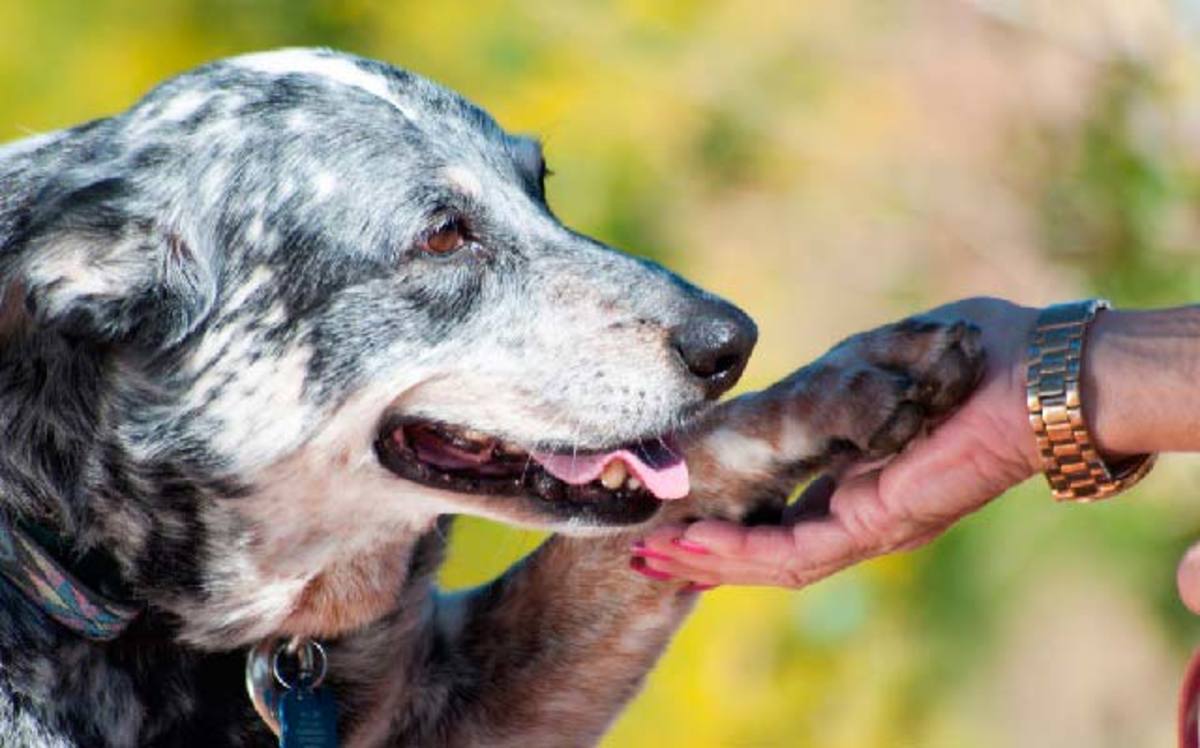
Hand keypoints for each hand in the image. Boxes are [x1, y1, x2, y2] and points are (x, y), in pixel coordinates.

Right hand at [634, 298, 1043, 587]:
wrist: (1042, 376)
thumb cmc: (980, 356)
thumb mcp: (882, 360)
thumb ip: (837, 384)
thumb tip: (797, 393)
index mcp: (866, 474)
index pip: (786, 509)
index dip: (734, 515)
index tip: (681, 507)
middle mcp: (865, 509)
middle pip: (772, 547)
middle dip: (707, 551)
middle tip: (647, 549)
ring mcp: (869, 522)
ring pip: (773, 561)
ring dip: (710, 560)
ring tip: (651, 555)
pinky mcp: (876, 525)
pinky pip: (794, 552)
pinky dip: (740, 554)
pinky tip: (691, 546)